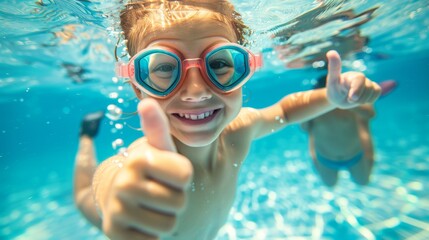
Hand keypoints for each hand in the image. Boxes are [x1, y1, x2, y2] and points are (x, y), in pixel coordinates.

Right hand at [102, 98, 192, 238]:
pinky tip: (143, 222)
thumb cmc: (149, 170)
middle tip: (160, 192)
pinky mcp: (114, 233)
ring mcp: (117, 209)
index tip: (169, 173)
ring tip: (153, 207)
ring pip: (169, 225)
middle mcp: (124, 182)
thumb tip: (147, 102)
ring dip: (166, 218)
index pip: (186, 176)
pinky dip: (153, 234)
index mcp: (140, 158)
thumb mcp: (158, 150)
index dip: (182, 177)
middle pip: (180, 203)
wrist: (116, 195)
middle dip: (175, 199)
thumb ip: (158, 128)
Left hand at [326, 50, 380, 108]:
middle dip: (359, 98)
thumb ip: (334, 68)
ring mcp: (368, 81)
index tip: (352, 98)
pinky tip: (361, 99)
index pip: (360, 79)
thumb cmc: (334, 89)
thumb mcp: (332, 80)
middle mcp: (360, 76)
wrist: (338, 98)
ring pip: (373, 91)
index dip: (357, 89)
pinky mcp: (373, 87)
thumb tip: (331, 51)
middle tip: (349, 100)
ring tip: (352, 99)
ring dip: (362, 100)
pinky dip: (370, 98)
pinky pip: (377, 92)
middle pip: (368, 87)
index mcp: (351, 75)